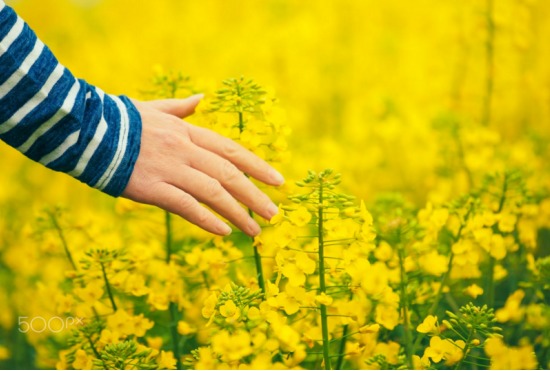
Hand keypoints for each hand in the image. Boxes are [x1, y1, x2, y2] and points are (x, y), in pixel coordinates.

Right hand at [122, 95, 283, 236]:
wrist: (84, 129)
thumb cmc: (120, 120)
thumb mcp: (155, 109)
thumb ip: (181, 107)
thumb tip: (201, 97)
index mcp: (187, 131)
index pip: (231, 150)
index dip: (257, 166)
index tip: (278, 181)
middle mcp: (184, 149)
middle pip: (229, 174)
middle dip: (255, 195)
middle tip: (274, 214)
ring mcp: (169, 169)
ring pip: (213, 193)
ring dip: (238, 213)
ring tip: (255, 230)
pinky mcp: (151, 188)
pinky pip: (185, 206)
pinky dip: (206, 219)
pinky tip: (223, 232)